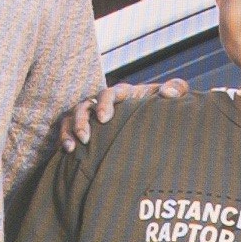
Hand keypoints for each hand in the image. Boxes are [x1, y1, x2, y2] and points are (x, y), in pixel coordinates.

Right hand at [57, 78, 191, 149]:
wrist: (156, 124)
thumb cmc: (163, 107)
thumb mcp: (173, 95)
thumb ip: (176, 89)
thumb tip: (167, 94)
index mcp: (123, 94)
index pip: (108, 93)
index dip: (104, 104)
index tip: (104, 119)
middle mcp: (103, 103)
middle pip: (85, 105)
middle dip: (82, 120)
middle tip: (86, 138)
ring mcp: (92, 116)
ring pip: (72, 117)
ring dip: (69, 131)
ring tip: (71, 147)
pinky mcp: (86, 130)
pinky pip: (68, 131)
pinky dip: (64, 139)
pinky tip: (66, 152)